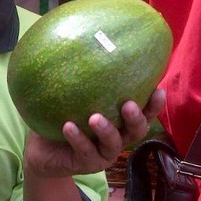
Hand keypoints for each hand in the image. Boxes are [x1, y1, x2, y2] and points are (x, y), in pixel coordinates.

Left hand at [24, 88, 165, 177]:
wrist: (42, 149)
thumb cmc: (60, 115)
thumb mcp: (71, 94)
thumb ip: (80, 74)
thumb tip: (81, 35)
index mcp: (119, 121)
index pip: (143, 112)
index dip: (154, 104)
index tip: (159, 89)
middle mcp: (117, 138)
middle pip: (136, 131)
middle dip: (136, 118)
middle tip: (128, 104)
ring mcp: (103, 153)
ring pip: (113, 144)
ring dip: (106, 130)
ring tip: (94, 117)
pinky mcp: (86, 165)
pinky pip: (84, 151)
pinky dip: (78, 138)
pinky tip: (68, 126)